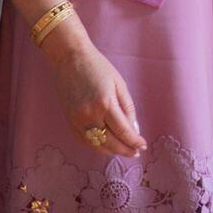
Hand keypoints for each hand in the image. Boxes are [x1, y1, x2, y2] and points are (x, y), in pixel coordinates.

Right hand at [47, 42, 146, 157]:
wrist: (69, 60)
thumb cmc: (98, 67)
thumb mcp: (119, 84)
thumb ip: (127, 108)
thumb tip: (133, 128)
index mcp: (105, 104)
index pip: (123, 131)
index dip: (134, 141)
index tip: (143, 145)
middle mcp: (89, 115)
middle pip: (110, 142)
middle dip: (125, 150)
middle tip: (136, 152)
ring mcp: (77, 120)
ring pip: (96, 145)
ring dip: (112, 151)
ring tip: (124, 151)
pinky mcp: (70, 122)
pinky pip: (85, 141)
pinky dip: (97, 146)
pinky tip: (107, 146)